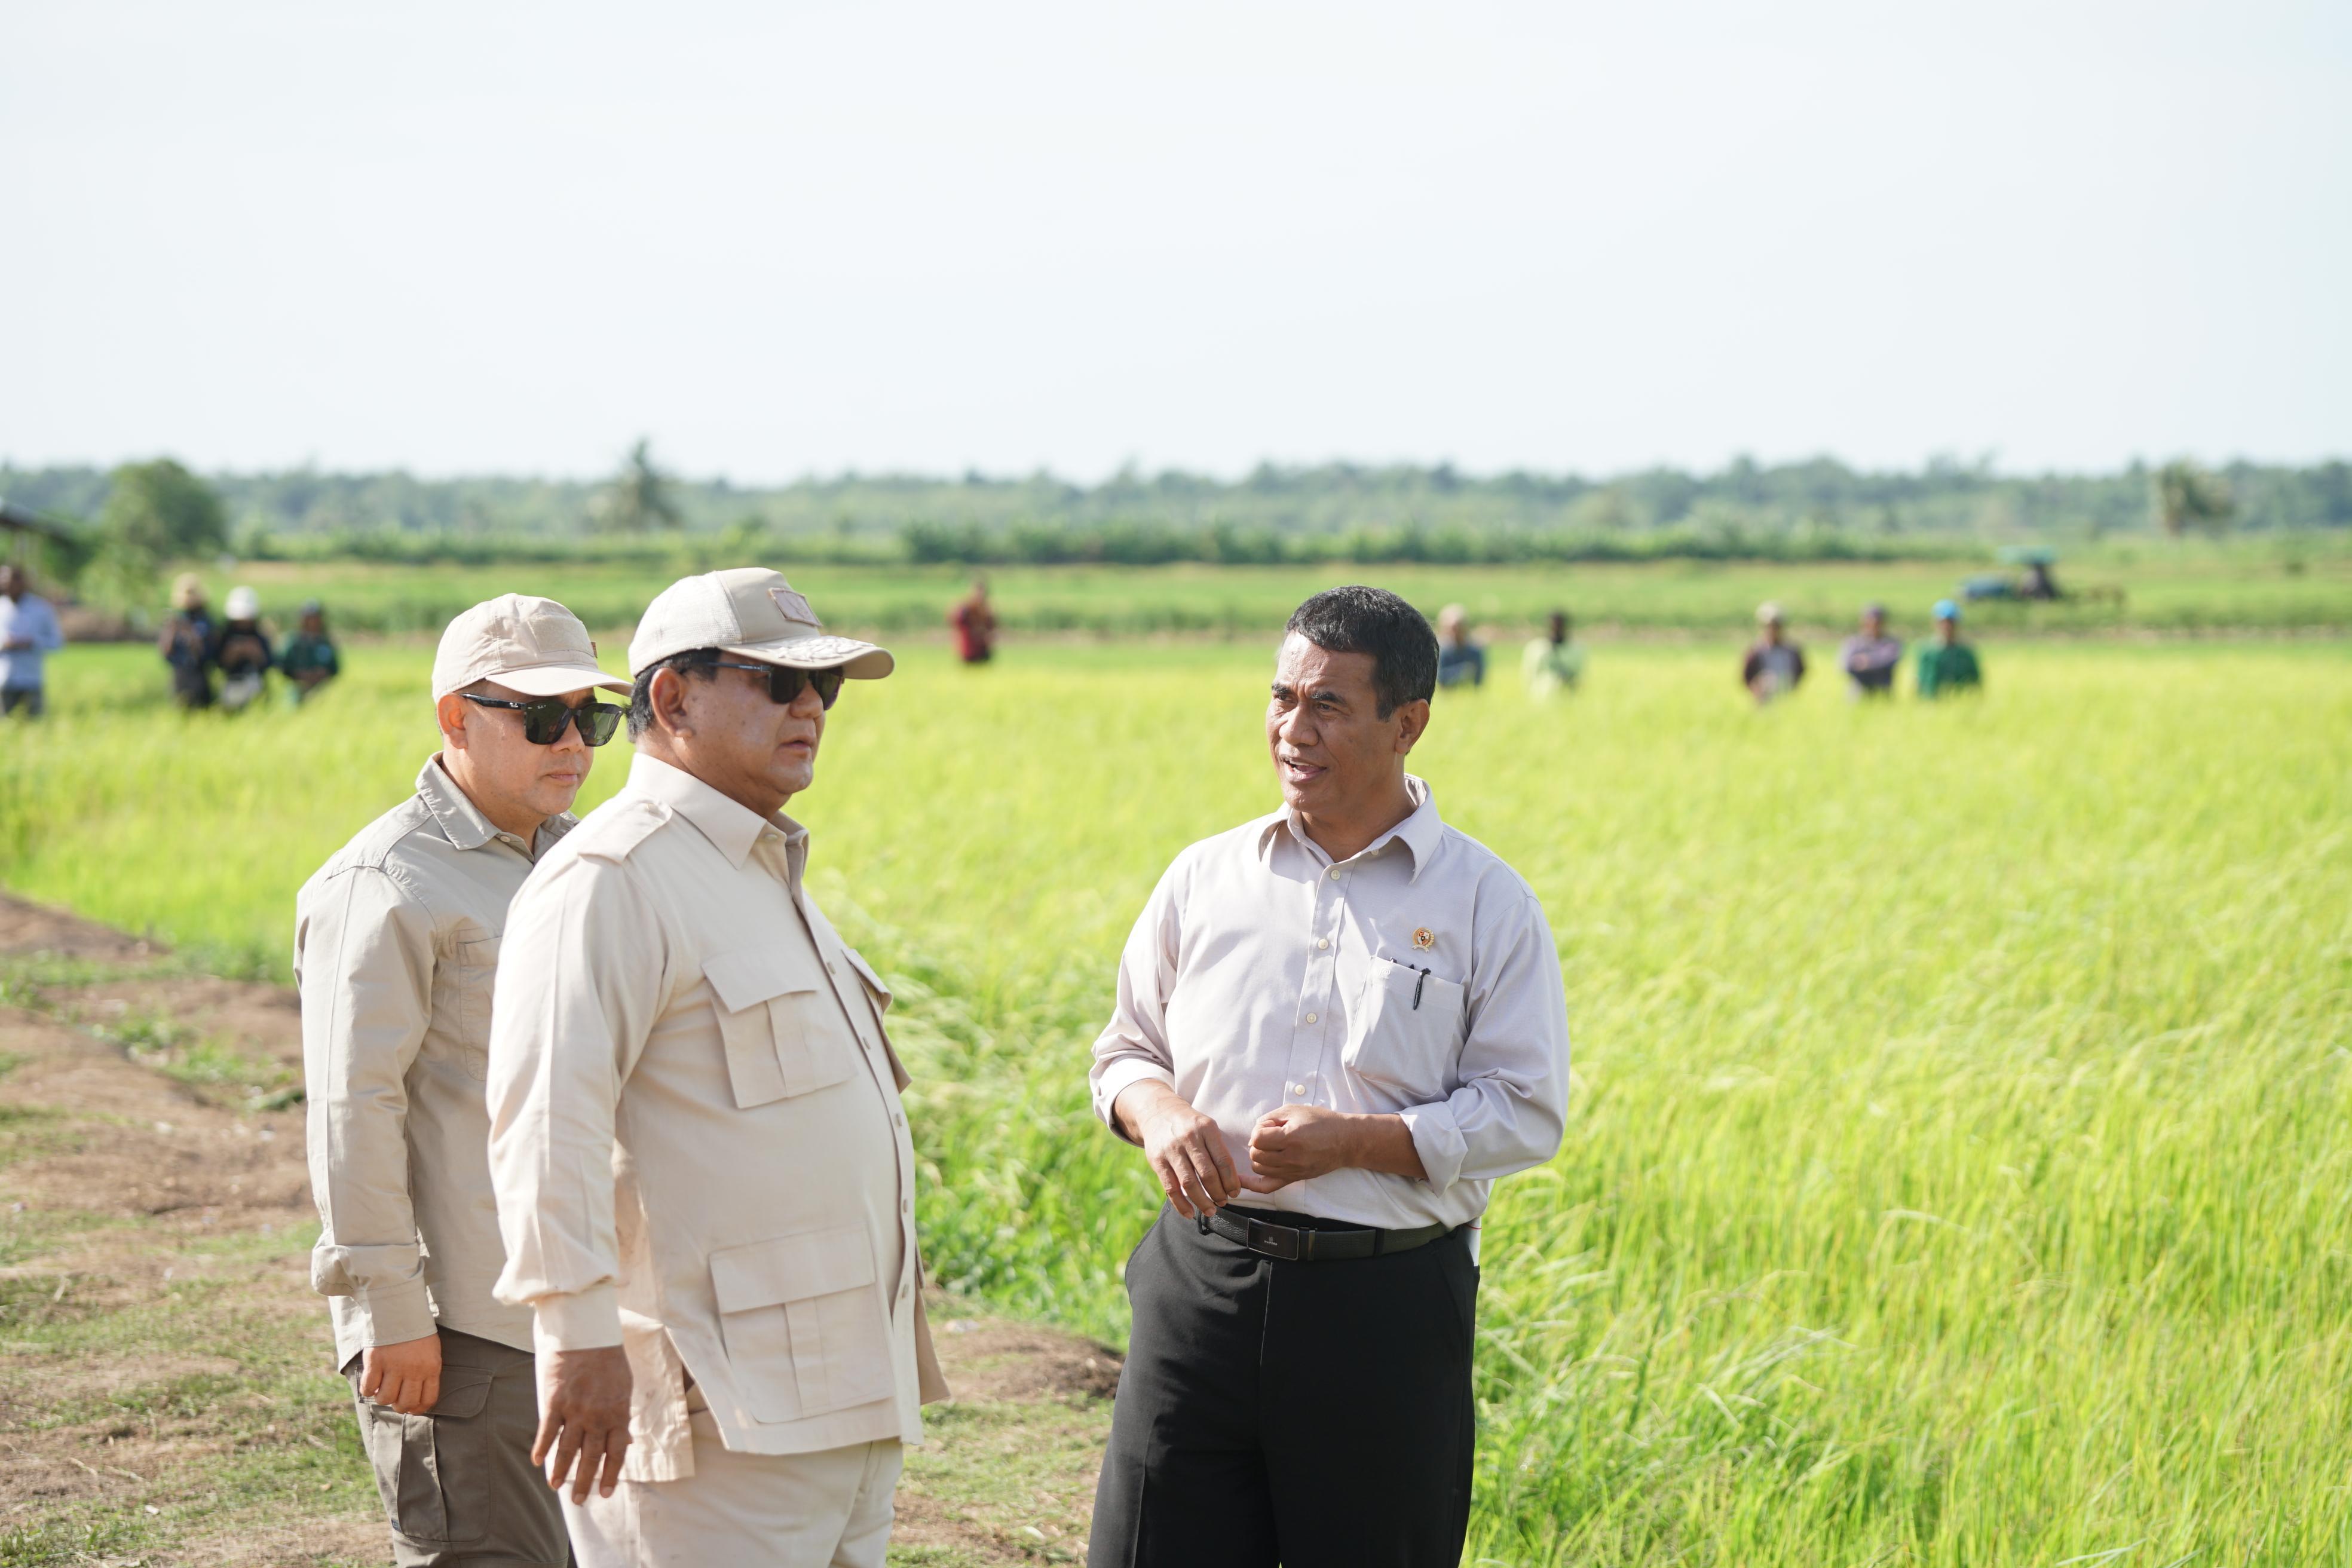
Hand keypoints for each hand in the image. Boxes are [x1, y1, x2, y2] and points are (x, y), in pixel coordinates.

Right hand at [358, 1332, 442, 1415]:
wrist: (401, 1310)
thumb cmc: (417, 1333)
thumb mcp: (431, 1352)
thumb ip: (427, 1373)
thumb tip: (417, 1400)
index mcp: (431, 1367)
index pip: (428, 1400)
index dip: (418, 1408)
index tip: (412, 1407)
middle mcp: (414, 1370)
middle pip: (405, 1404)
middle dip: (399, 1405)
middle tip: (395, 1397)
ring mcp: (394, 1366)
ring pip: (385, 1399)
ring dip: (382, 1397)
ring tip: (382, 1387)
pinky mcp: (375, 1361)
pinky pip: (368, 1388)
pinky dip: (368, 1389)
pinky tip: (372, 1381)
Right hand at [534, 1345, 633, 1503]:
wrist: (587, 1332)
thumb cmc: (608, 1359)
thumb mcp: (624, 1387)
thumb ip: (622, 1415)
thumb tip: (627, 1440)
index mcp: (618, 1412)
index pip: (616, 1452)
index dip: (610, 1474)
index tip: (605, 1493)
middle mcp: (597, 1415)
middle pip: (591, 1456)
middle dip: (585, 1481)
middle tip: (579, 1500)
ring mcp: (575, 1409)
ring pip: (567, 1449)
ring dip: (561, 1471)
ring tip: (556, 1487)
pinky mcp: (554, 1400)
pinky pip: (547, 1431)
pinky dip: (542, 1448)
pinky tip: (538, 1462)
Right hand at [1112, 1081, 1241, 1217]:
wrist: (1158, 1112)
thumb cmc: (1190, 1125)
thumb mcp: (1207, 1127)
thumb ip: (1218, 1149)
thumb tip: (1234, 1181)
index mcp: (1206, 1129)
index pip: (1223, 1160)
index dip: (1231, 1181)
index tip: (1235, 1192)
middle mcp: (1189, 1138)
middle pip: (1207, 1174)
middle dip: (1218, 1193)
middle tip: (1224, 1202)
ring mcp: (1171, 1150)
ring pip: (1189, 1183)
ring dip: (1202, 1201)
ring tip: (1211, 1210)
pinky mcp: (1157, 1160)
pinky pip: (1170, 1187)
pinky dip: (1181, 1204)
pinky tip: (1190, 1213)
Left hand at [1245, 1104, 1427, 1188]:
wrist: (1345, 1141)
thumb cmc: (1322, 1122)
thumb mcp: (1296, 1110)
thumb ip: (1271, 1118)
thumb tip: (1255, 1132)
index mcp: (1291, 1138)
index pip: (1258, 1138)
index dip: (1259, 1130)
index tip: (1270, 1127)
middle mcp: (1291, 1158)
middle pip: (1256, 1155)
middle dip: (1258, 1143)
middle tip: (1270, 1136)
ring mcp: (1293, 1171)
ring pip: (1259, 1168)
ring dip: (1258, 1157)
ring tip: (1270, 1148)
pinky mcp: (1294, 1179)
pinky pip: (1267, 1187)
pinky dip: (1251, 1185)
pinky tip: (1241, 1180)